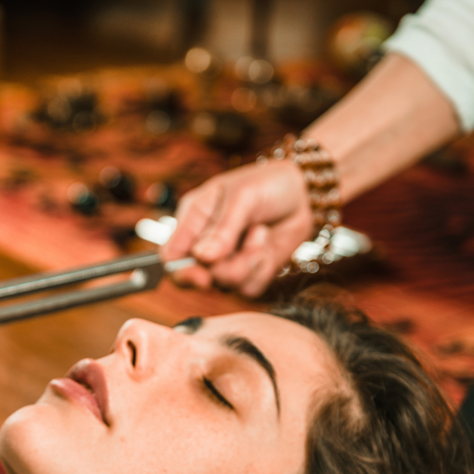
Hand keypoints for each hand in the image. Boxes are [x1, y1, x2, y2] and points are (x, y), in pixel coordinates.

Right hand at [164, 159, 313, 296]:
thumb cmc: (267, 184)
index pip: (171, 257)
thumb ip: (222, 229)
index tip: (203, 277)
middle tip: (248, 241)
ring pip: (225, 285)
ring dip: (248, 263)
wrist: (302, 194)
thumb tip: (202, 257)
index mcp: (193, 220)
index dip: (180, 272)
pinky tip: (267, 244)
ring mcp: (227, 261)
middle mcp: (205, 244)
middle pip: (196, 278)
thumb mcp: (242, 197)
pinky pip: (249, 289)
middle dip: (224, 268)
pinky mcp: (250, 272)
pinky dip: (262, 269)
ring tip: (260, 234)